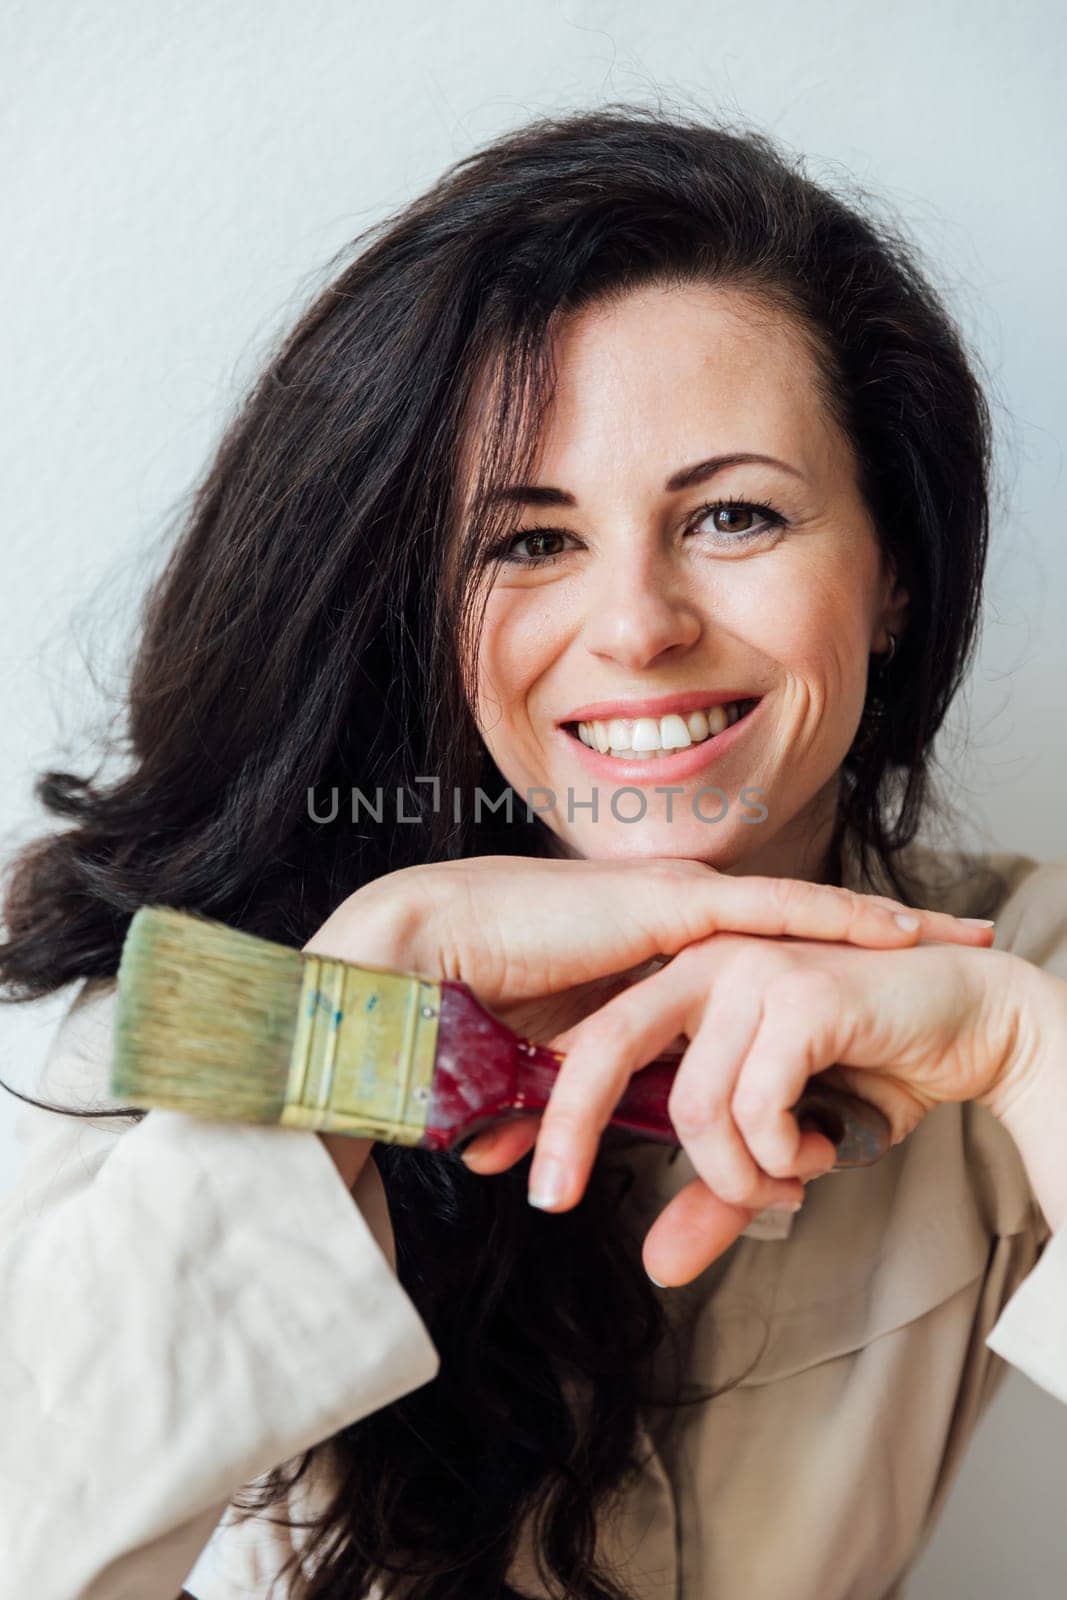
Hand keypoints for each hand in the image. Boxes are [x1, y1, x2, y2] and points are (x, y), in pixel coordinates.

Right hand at [303, 854, 993, 1189]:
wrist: (411, 959)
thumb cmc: (463, 1010)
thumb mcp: (546, 1065)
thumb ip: (571, 1096)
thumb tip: (545, 1153)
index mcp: (648, 951)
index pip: (753, 955)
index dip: (817, 961)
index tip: (882, 980)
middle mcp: (671, 919)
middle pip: (798, 924)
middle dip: (877, 933)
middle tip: (957, 941)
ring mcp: (672, 903)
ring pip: (804, 911)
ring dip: (880, 925)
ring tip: (957, 936)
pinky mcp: (665, 905)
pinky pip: (773, 913)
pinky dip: (836, 922)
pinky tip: (897, 933)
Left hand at [511, 932, 1028, 1286]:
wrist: (970, 1019)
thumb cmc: (870, 1070)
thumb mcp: (779, 1143)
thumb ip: (719, 1191)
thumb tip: (659, 1267)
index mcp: (685, 983)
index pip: (593, 1046)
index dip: (553, 1114)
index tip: (533, 1187)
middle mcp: (705, 963)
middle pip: (603, 1050)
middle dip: (567, 1127)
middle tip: (549, 1202)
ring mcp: (752, 969)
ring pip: (694, 1103)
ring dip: (736, 1173)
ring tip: (784, 1177)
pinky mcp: (801, 991)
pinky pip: (755, 1103)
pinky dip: (779, 1152)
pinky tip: (815, 1147)